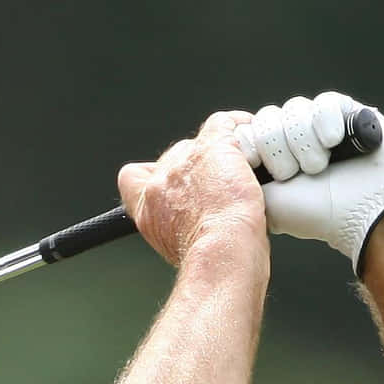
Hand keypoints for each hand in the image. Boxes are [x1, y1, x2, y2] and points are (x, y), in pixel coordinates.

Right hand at [118, 111, 267, 268]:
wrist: (223, 251)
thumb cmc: (212, 260)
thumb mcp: (180, 251)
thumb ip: (180, 229)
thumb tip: (197, 227)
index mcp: (147, 209)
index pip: (132, 179)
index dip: (150, 175)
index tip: (170, 184)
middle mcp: (161, 182)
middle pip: (174, 158)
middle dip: (196, 167)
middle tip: (220, 185)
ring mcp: (185, 161)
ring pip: (201, 142)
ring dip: (220, 153)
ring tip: (241, 171)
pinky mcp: (212, 146)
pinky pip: (225, 123)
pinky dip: (240, 127)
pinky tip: (251, 140)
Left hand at [236, 92, 383, 272]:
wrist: (365, 211)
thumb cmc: (317, 214)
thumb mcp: (267, 202)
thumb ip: (242, 178)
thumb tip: (224, 157)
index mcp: (272, 161)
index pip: (248, 133)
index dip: (255, 147)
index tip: (269, 173)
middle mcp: (293, 141)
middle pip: (267, 119)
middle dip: (279, 149)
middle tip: (296, 175)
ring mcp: (318, 125)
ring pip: (294, 110)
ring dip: (304, 141)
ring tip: (320, 166)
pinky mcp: (346, 112)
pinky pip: (323, 101)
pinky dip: (326, 122)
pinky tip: (335, 143)